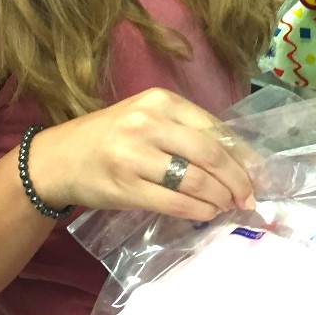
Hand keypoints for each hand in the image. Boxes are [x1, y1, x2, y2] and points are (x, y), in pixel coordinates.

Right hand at [29, 89, 256, 222]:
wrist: (58, 159)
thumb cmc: (111, 138)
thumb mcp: (148, 119)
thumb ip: (187, 132)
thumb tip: (239, 161)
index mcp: (160, 100)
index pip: (215, 128)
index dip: (242, 156)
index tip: (257, 174)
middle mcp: (148, 122)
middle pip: (211, 154)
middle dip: (237, 181)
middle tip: (249, 198)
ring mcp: (135, 154)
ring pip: (196, 181)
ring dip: (220, 199)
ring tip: (227, 206)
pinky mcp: (125, 186)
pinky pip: (175, 203)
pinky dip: (199, 211)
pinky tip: (206, 213)